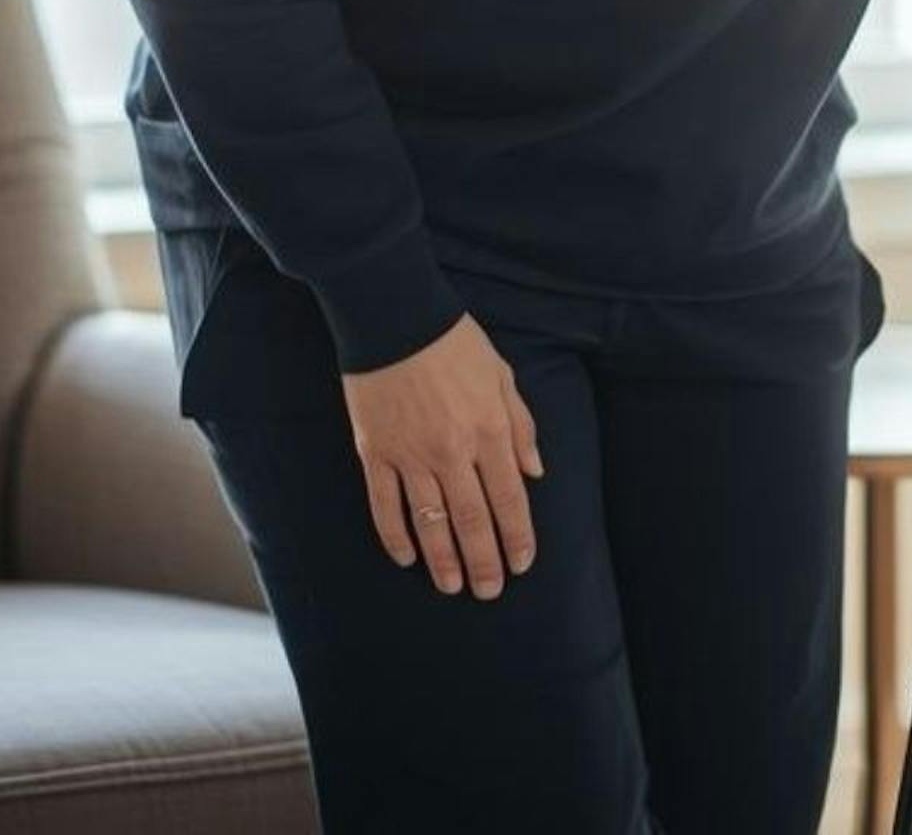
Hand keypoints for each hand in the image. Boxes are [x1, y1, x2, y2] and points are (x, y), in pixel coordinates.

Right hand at [336, 314, 544, 598]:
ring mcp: (410, 456)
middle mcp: (452, 452)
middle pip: (472, 520)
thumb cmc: (455, 344)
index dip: (517, 537)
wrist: (394, 319)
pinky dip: (395, 537)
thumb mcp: (503, 377)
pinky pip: (385, 506)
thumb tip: (535, 473)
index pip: (509, 499)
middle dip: (484, 562)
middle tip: (489, 592)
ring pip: (430, 522)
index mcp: (489, 432)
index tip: (522, 564)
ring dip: (443, 560)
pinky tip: (406, 558)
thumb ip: (521, 428)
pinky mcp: (376, 454)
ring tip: (452, 587)